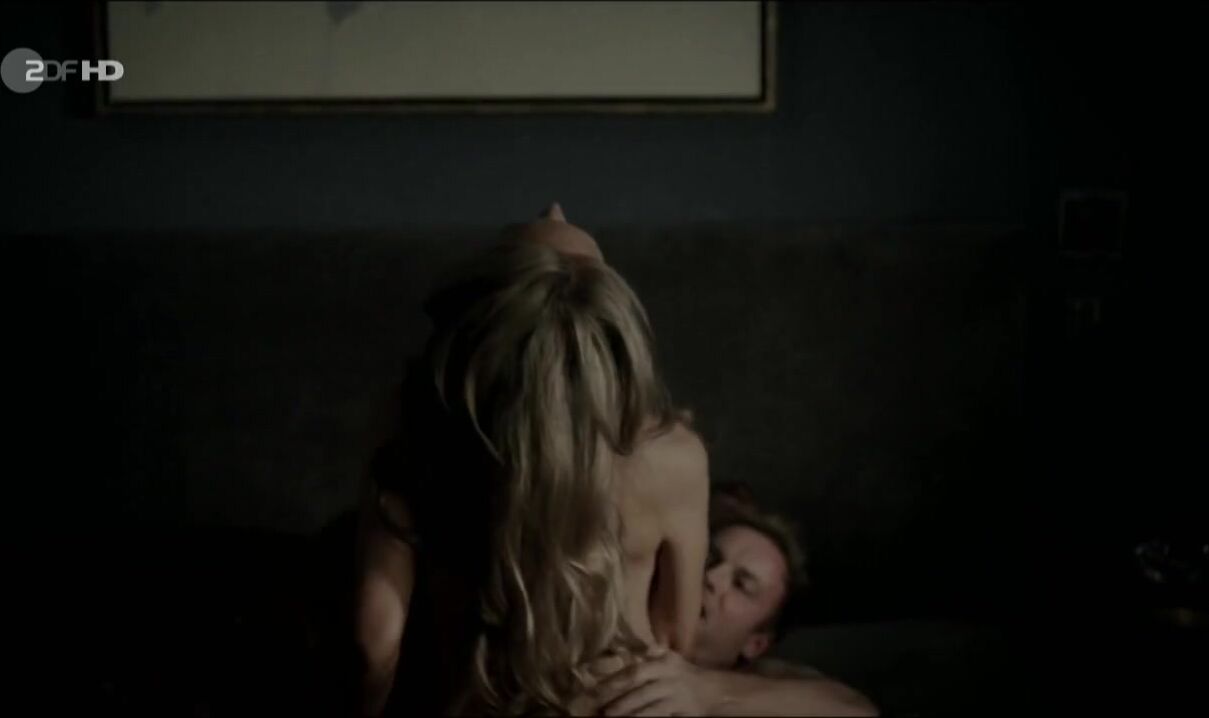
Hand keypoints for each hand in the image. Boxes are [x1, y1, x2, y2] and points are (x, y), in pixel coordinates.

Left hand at [591, 647, 713, 716]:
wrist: (713, 691)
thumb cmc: (684, 673)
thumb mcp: (670, 658)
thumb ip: (651, 653)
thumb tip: (623, 649)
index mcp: (664, 665)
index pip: (636, 671)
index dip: (616, 679)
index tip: (596, 686)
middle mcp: (669, 680)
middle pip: (640, 691)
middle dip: (619, 700)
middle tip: (600, 708)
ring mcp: (675, 699)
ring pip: (649, 709)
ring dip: (629, 714)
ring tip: (611, 717)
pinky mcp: (680, 714)